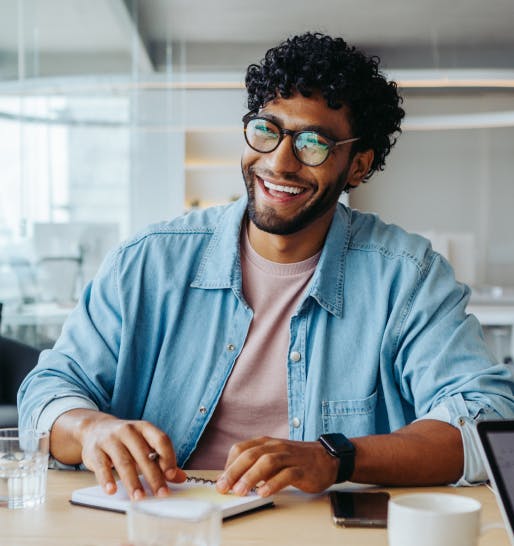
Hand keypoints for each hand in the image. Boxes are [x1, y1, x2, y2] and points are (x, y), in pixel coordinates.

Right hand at [78, 413, 186, 499]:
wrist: (95, 428)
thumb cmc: (125, 440)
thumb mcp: (144, 444)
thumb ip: (161, 460)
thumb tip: (180, 478)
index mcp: (144, 428)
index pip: (161, 440)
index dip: (168, 457)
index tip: (172, 475)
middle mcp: (128, 430)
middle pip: (144, 455)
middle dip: (154, 476)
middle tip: (161, 494)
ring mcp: (110, 439)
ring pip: (124, 462)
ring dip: (133, 482)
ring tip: (139, 497)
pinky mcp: (95, 450)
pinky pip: (102, 466)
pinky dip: (107, 479)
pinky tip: (112, 490)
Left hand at [215, 436, 338, 496]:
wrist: (327, 458)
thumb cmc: (296, 460)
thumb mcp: (273, 458)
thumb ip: (255, 466)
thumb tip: (232, 479)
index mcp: (266, 442)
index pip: (241, 448)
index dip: (229, 464)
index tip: (221, 481)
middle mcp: (276, 446)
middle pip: (251, 454)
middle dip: (234, 471)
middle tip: (224, 487)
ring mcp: (289, 456)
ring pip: (267, 462)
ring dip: (251, 477)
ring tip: (240, 491)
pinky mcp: (302, 468)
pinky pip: (287, 474)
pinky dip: (274, 483)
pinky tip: (264, 492)